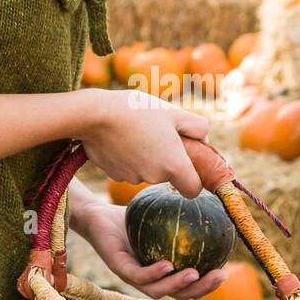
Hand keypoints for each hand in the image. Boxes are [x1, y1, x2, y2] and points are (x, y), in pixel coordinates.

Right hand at [77, 89, 209, 197]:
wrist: (95, 114)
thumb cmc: (138, 110)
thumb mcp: (174, 112)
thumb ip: (197, 127)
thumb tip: (204, 140)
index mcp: (174, 165)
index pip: (192, 190)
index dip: (194, 179)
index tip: (189, 165)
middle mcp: (154, 177)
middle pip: (167, 176)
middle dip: (166, 159)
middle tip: (158, 133)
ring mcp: (131, 178)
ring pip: (146, 171)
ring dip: (146, 157)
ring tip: (136, 132)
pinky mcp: (113, 174)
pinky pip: (128, 168)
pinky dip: (127, 157)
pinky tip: (121, 138)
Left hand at [77, 199, 229, 299]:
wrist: (97, 214)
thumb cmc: (131, 217)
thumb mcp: (162, 216)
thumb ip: (183, 217)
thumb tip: (214, 206)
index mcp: (161, 272)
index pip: (187, 285)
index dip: (206, 284)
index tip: (224, 271)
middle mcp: (148, 279)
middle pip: (177, 294)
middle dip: (200, 289)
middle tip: (219, 276)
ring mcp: (132, 276)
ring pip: (158, 291)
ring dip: (178, 285)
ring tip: (195, 274)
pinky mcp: (118, 268)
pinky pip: (138, 275)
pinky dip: (154, 273)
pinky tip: (168, 264)